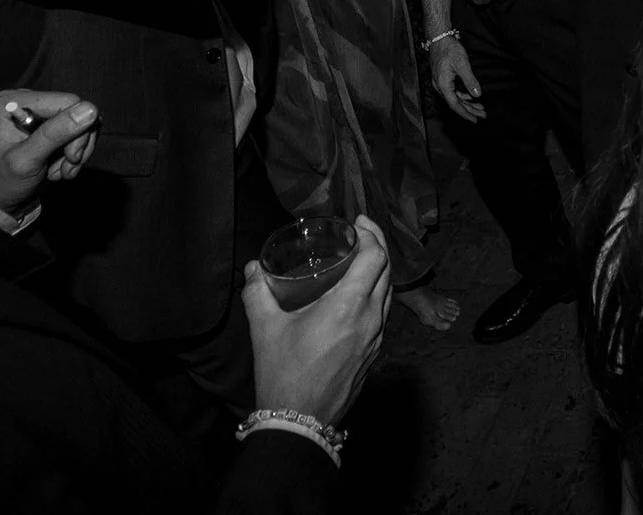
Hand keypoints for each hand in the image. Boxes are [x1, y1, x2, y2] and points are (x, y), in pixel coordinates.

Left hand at [0, 90, 99, 213]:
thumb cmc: (2, 180)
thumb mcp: (26, 160)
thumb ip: (54, 134)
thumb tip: (90, 110)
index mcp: (12, 103)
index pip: (67, 102)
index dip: (78, 129)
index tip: (71, 156)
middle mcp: (26, 101)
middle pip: (76, 112)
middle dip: (76, 143)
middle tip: (67, 167)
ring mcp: (37, 112)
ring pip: (81, 123)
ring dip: (76, 151)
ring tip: (62, 171)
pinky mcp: (47, 122)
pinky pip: (76, 131)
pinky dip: (74, 151)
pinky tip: (60, 166)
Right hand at [243, 214, 392, 425]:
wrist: (300, 421)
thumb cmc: (283, 372)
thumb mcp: (265, 329)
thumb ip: (258, 292)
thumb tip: (254, 267)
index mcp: (350, 306)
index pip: (376, 258)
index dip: (372, 234)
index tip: (360, 222)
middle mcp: (371, 319)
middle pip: (387, 271)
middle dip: (378, 245)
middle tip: (362, 232)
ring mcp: (377, 338)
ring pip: (388, 293)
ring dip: (380, 270)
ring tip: (361, 258)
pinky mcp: (374, 353)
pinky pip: (383, 314)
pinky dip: (377, 293)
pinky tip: (358, 294)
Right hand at [429, 35, 484, 121]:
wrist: (439, 38)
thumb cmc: (450, 50)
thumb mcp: (462, 65)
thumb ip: (470, 81)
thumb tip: (477, 95)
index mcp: (443, 85)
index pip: (455, 105)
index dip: (466, 113)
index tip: (475, 120)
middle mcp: (440, 86)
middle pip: (455, 103)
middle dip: (470, 110)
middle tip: (483, 114)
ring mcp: (440, 82)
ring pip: (455, 98)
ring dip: (467, 103)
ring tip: (480, 107)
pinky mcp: (442, 78)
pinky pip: (453, 91)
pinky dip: (463, 96)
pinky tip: (471, 97)